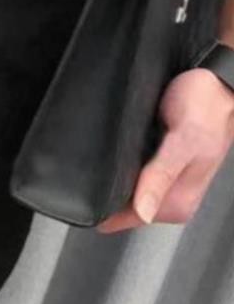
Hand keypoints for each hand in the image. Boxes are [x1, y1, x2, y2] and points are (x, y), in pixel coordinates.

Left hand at [97, 67, 233, 233]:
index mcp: (178, 203)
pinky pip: (127, 174)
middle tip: (93, 164)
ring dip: (109, 177)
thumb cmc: (207, 107)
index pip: (125, 220)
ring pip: (123, 190)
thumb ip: (161, 175)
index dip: (102, 209)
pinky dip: (117, 164)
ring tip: (103, 155)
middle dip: (104, 191)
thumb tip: (143, 212)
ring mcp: (163, 182)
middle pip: (121, 207)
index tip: (86, 190)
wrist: (217, 83)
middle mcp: (170, 197)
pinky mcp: (157, 166)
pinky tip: (116, 151)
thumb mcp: (183, 141)